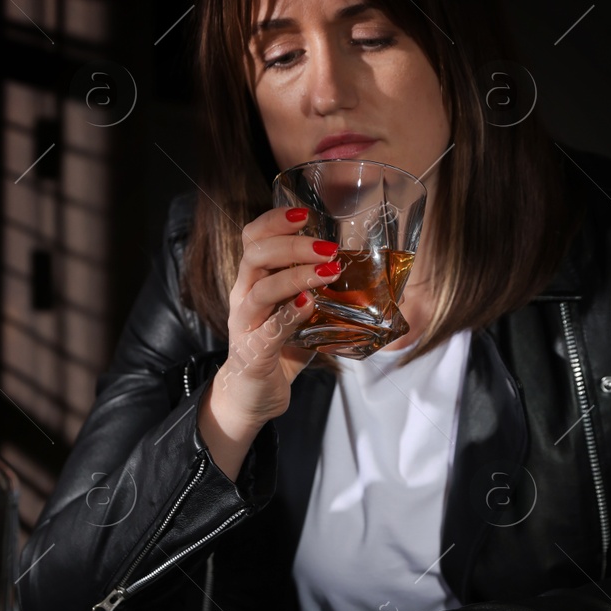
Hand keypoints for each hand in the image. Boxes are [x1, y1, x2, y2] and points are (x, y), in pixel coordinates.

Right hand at [198, 205, 339, 477]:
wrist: (253, 396)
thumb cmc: (278, 349)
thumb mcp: (300, 313)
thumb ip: (320, 291)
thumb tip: (367, 273)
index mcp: (252, 281)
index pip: (253, 238)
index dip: (275, 221)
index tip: (305, 213)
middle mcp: (243, 297)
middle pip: (256, 256)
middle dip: (293, 245)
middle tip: (328, 247)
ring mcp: (245, 325)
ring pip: (261, 290)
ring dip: (297, 276)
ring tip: (329, 271)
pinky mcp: (252, 353)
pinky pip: (268, 330)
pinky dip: (289, 315)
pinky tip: (308, 305)